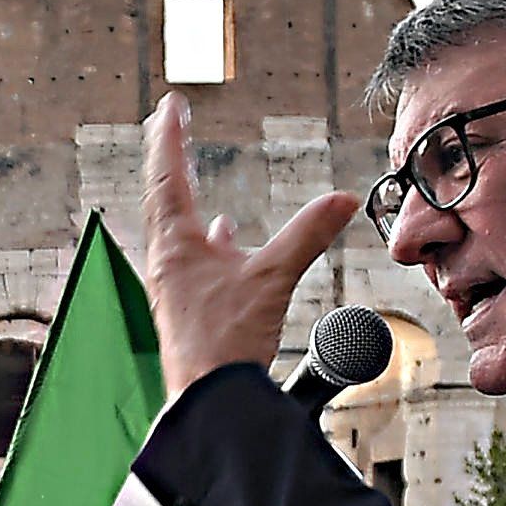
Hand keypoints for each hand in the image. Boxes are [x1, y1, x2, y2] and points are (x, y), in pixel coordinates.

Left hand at [140, 93, 359, 395]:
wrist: (207, 401)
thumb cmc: (225, 344)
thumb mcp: (272, 279)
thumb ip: (308, 235)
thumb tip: (343, 200)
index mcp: (175, 245)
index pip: (167, 175)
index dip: (169, 136)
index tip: (170, 104)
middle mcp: (166, 261)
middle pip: (163, 195)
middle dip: (169, 156)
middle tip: (167, 124)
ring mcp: (173, 285)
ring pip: (177, 228)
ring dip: (185, 197)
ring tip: (192, 178)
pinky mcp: (185, 306)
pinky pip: (192, 258)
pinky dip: (208, 240)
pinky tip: (226, 241)